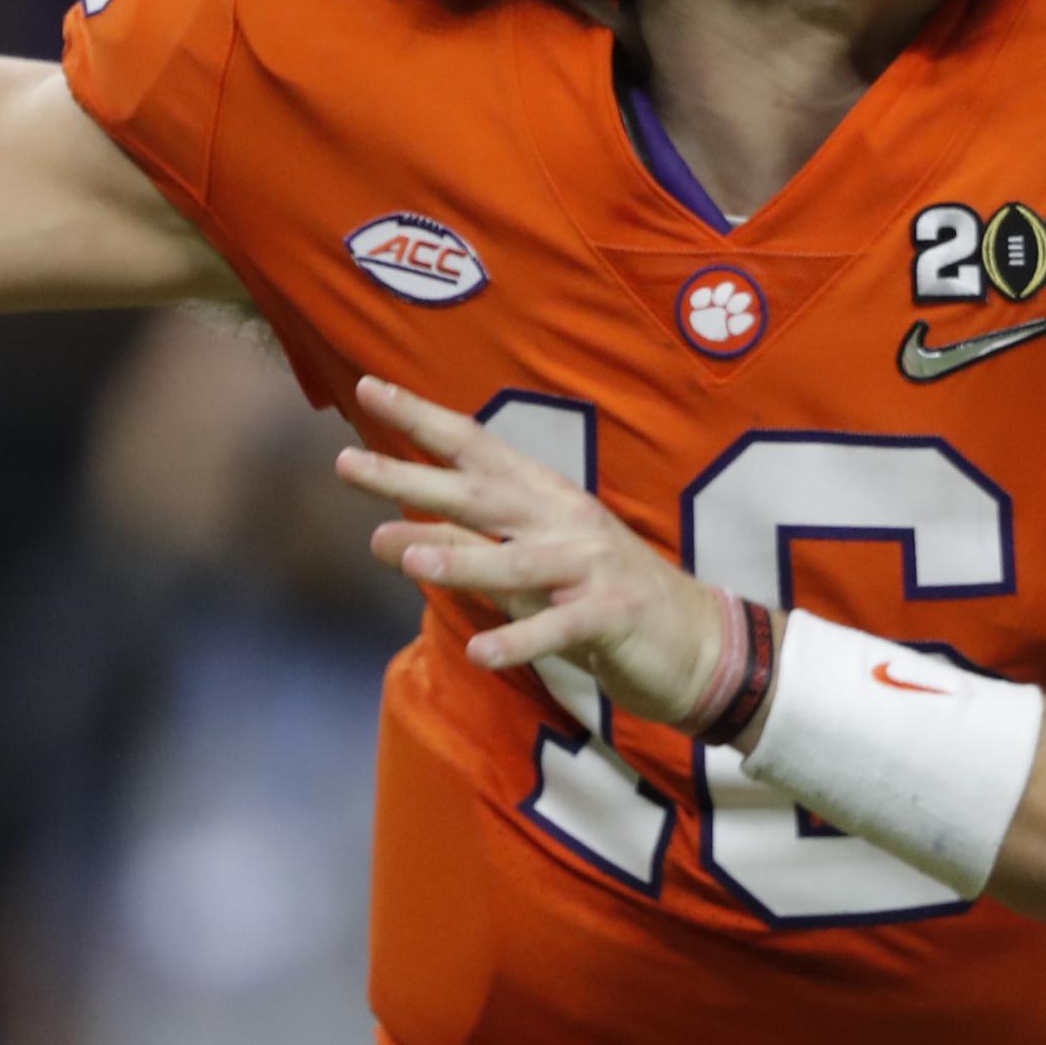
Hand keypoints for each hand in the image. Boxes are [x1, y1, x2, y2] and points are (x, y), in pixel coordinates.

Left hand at [334, 375, 736, 726]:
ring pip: (518, 560)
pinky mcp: (612, 616)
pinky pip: (558, 628)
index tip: (369, 389)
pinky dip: (520, 640)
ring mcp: (590, 566)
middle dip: (413, 478)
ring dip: (463, 559)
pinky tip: (480, 655)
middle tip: (347, 465)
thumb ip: (457, 550)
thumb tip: (378, 536)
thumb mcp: (519, 572)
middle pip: (479, 495)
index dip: (421, 418)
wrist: (698, 641)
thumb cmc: (596, 599)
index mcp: (542, 497)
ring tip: (407, 562)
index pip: (474, 447)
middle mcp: (563, 519)